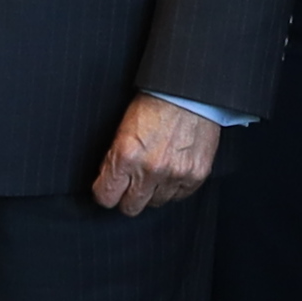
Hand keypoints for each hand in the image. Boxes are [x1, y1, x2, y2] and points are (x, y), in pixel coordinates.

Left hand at [90, 96, 223, 215]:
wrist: (189, 92)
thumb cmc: (156, 103)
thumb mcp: (123, 128)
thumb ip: (115, 158)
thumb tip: (109, 179)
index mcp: (126, 155)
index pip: (105, 197)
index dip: (105, 193)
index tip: (109, 189)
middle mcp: (150, 169)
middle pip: (130, 207)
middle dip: (128, 197)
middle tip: (132, 185)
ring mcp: (175, 174)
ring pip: (156, 203)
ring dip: (153, 191)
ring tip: (156, 171)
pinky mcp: (195, 175)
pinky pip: (180, 196)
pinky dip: (175, 187)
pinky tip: (173, 170)